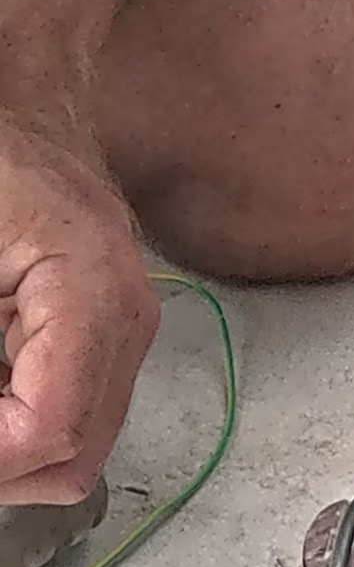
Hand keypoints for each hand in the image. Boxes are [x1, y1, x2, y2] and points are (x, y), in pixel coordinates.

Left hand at [0, 114, 161, 500]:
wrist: (29, 103)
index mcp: (93, 291)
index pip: (50, 429)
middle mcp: (128, 319)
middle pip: (70, 460)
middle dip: (3, 463)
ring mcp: (126, 329)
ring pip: (73, 450)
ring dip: (10, 445)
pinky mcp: (109, 333)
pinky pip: (69, 415)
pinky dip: (16, 423)